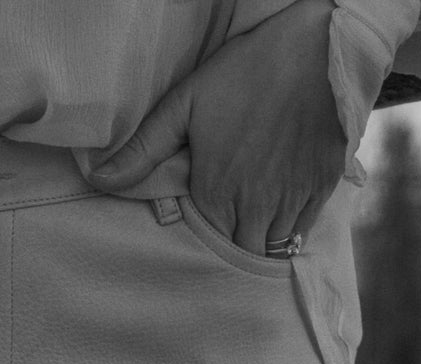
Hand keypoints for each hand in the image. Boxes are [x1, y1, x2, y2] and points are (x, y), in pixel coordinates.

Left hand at [87, 0, 346, 256]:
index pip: (207, 246)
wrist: (317, 51)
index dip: (205, 242)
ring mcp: (291, 202)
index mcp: (217, 193)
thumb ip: (144, 149)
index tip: (204, 228)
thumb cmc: (246, 73)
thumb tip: (99, 180)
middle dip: (232, 249)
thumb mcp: (186, 103)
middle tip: (227, 232)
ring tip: (251, 224)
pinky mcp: (320, 190)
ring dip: (260, 242)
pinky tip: (279, 209)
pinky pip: (301, 230)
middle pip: (240, 255)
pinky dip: (290, 228)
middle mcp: (254, 208)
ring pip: (272, 248)